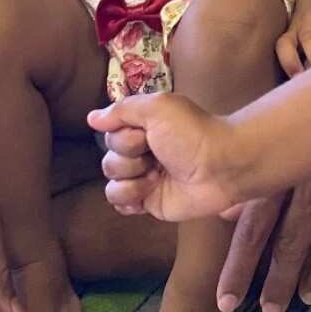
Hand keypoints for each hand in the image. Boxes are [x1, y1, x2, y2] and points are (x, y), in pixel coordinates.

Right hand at [89, 93, 240, 222]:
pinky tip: (147, 193)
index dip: (123, 137)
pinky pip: (119, 203)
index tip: (144, 135)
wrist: (219, 166)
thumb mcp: (158, 108)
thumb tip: (91, 118)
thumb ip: (123, 110)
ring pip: (111, 182)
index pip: (110, 134)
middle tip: (154, 155)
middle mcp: (141, 150)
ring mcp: (143, 177)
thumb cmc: (192, 132)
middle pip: (108, 159)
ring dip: (132, 179)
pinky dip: (130, 198)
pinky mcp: (148, 201)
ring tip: (157, 176)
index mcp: (144, 126)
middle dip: (129, 158)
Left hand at [216, 149, 310, 311]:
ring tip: (307, 296)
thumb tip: (224, 208)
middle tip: (271, 309)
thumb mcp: (281, 118)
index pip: (256, 227)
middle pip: (293, 241)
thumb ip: (252, 163)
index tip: (227, 300)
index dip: (240, 266)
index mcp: (286, 166)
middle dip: (279, 279)